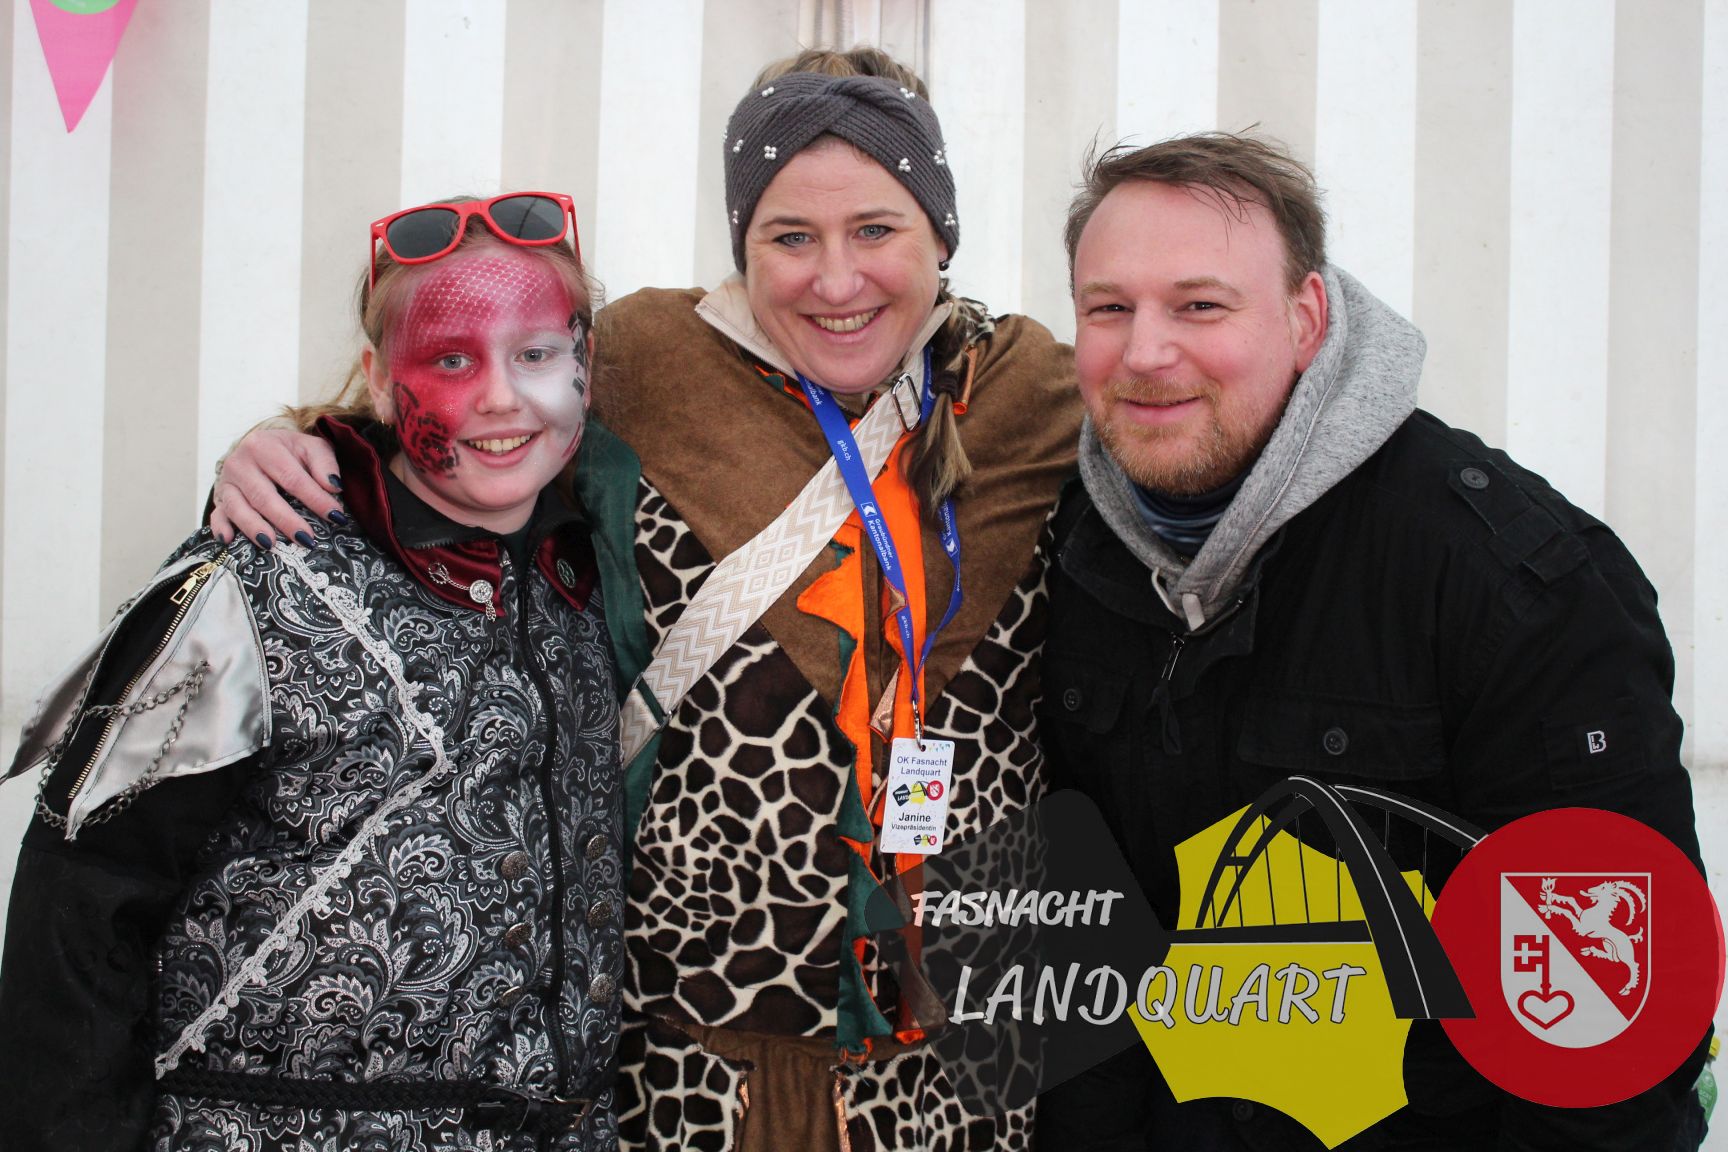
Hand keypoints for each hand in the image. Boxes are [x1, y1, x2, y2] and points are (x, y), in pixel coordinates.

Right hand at [210, 427, 343, 547]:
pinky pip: (216, 514)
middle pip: (263, 495)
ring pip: (237, 507)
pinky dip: (220, 527)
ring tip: (270, 544)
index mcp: (264, 446)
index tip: (335, 516)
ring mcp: (226, 481)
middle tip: (306, 539)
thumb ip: (324, 464)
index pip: (292, 477)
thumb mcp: (311, 447)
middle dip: (286, 519)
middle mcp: (240, 463)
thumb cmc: (290, 451)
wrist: (260, 446)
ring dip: (253, 527)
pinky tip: (228, 540)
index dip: (315, 498)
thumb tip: (334, 486)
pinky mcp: (219, 497)